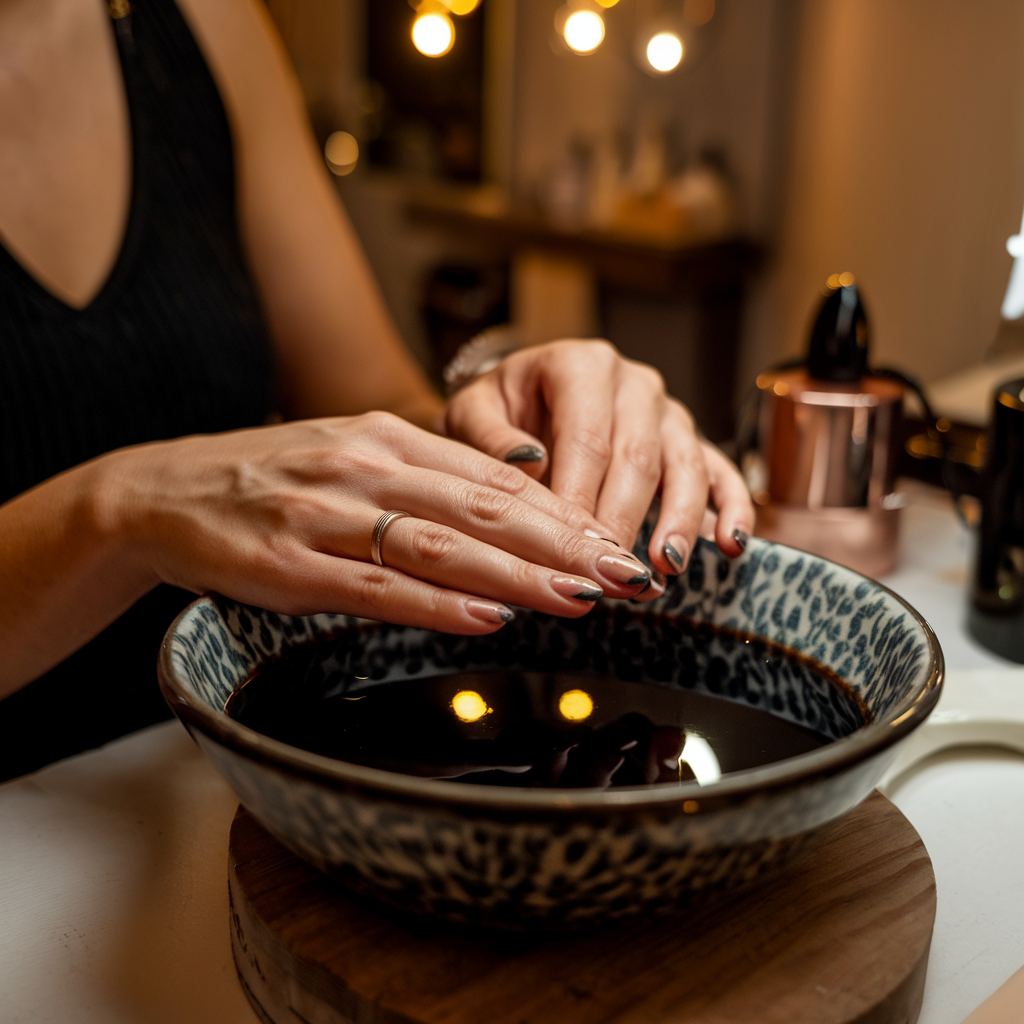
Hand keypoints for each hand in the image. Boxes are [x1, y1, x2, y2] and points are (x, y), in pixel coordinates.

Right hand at [102, 412, 655, 634]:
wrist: (165, 491)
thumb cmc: (274, 481)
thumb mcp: (355, 460)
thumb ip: (428, 483)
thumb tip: (514, 512)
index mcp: (389, 438)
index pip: (497, 478)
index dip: (566, 513)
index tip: (618, 541)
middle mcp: (365, 468)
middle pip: (484, 508)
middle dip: (565, 545)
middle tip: (626, 574)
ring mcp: (326, 516)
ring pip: (441, 545)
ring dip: (518, 575)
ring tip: (580, 598)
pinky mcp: (290, 566)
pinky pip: (376, 586)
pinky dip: (436, 602)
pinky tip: (486, 616)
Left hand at [444, 340, 754, 583]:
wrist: (521, 400)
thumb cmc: (496, 412)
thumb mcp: (471, 413)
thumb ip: (489, 436)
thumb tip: (529, 463)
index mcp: (580, 365)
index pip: (587, 439)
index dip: (582, 498)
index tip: (571, 549)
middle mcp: (631, 382)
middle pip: (638, 458)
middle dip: (626, 521)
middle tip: (613, 575)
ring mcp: (666, 410)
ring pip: (684, 465)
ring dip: (679, 520)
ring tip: (667, 566)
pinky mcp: (688, 439)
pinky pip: (719, 470)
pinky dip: (730, 507)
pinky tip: (730, 543)